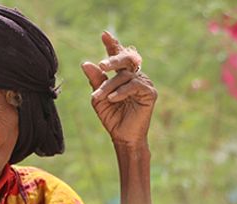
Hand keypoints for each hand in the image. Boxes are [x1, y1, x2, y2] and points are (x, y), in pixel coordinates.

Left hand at [81, 31, 156, 149]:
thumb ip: (95, 81)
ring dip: (110, 86)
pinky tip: (112, 98)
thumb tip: (86, 63)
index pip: (118, 56)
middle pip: (125, 59)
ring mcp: (144, 83)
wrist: (122, 137)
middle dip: (113, 59)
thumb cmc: (112, 117)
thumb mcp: (99, 98)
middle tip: (103, 65)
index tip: (104, 34)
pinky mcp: (150, 92)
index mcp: (122, 75)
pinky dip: (121, 91)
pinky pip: (134, 86)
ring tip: (100, 96)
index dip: (112, 44)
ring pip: (125, 76)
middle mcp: (135, 76)